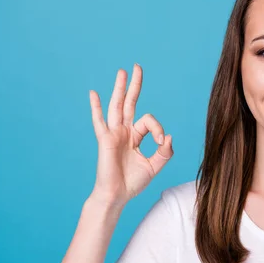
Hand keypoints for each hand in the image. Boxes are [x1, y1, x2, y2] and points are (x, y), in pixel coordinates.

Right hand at [88, 64, 172, 206]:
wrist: (116, 196)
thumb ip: (164, 152)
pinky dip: (96, 108)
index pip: (149, 122)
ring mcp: (113, 134)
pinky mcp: (105, 140)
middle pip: (130, 102)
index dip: (159, 129)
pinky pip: (99, 121)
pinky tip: (94, 93)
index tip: (163, 142)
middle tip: (137, 66)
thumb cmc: (132, 182)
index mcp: (135, 136)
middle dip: (134, 85)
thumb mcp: (154, 166)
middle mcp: (124, 131)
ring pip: (117, 106)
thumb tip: (169, 136)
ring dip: (119, 88)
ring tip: (122, 71)